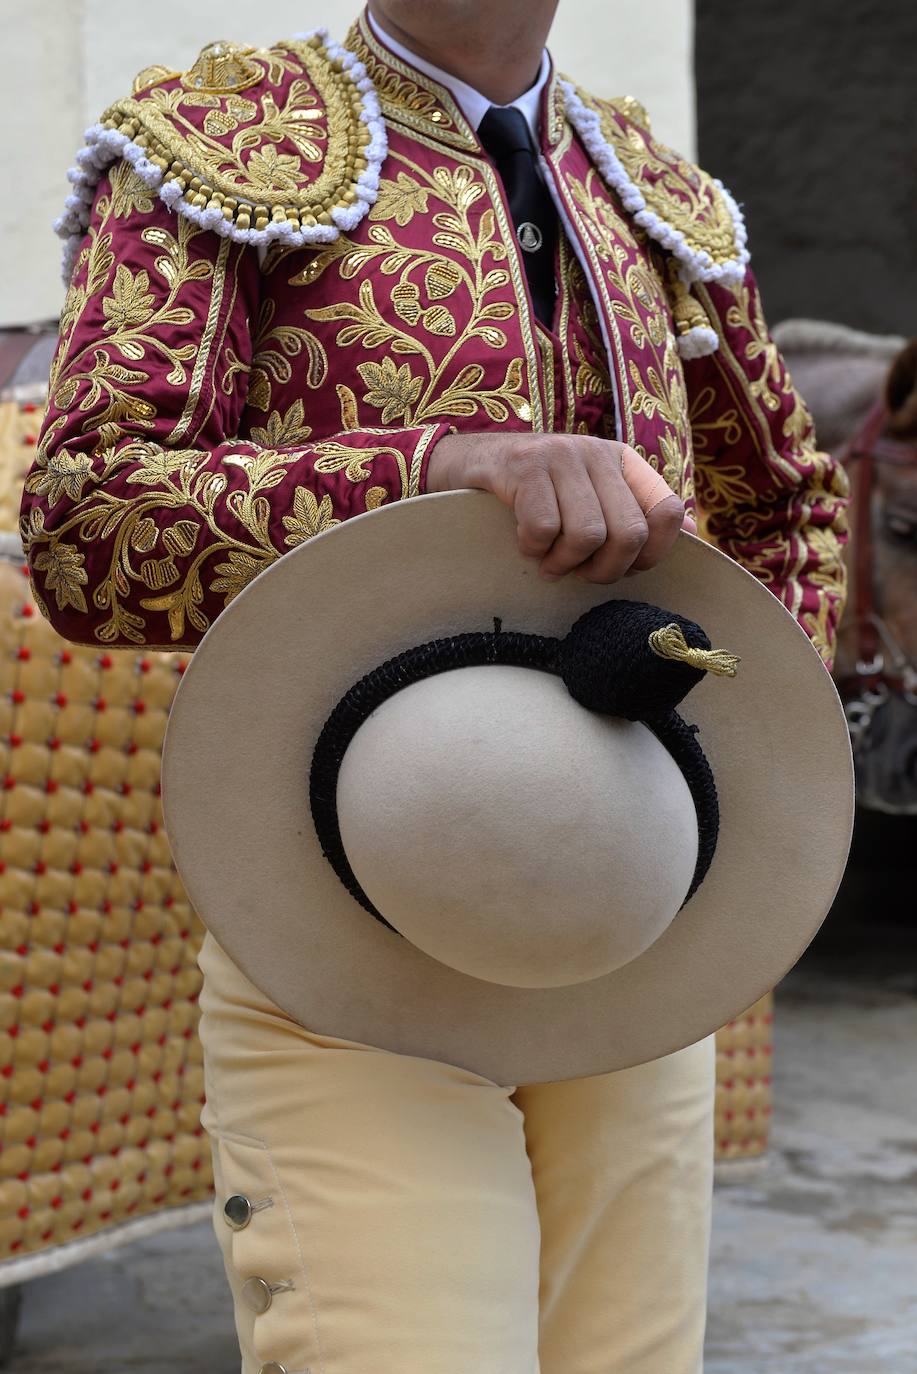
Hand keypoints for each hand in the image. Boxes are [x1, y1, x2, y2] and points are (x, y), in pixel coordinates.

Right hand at [426, 432, 687, 582]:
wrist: (469, 465)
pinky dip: (532, 550)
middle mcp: (597, 452)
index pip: (667, 511)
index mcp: (622, 461)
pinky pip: (543, 530)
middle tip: (579, 573)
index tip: (623, 566)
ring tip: (549, 562)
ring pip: (587, 535)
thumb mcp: (589, 497)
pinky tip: (524, 544)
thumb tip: (693, 532)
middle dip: (604, 570)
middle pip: (628, 533)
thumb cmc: (536, 495)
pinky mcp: (524, 467)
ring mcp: (560, 455)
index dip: (650, 552)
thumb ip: (632, 513)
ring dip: (564, 563)